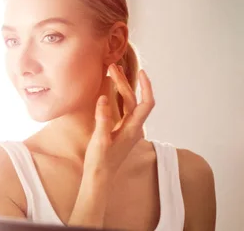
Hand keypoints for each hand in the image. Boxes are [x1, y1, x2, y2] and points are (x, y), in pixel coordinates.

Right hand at [83, 64, 154, 180]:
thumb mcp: (100, 140)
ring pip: (129, 104)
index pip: (146, 103)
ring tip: (113, 74)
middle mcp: (134, 128)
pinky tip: (111, 92)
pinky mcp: (122, 132)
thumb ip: (103, 119)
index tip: (141, 72)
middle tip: (113, 67)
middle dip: (125, 82)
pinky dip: (119, 97)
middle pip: (134, 100)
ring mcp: (129, 130)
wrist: (100, 178)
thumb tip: (104, 97)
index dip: (146, 86)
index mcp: (132, 129)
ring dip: (123, 88)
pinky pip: (124, 110)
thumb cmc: (100, 161)